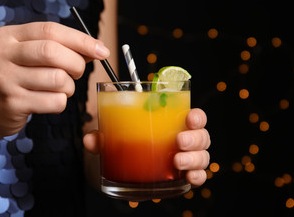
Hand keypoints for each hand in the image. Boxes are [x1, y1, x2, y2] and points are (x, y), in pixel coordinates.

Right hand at [0, 22, 109, 142]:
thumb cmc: (16, 77)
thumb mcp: (29, 55)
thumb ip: (59, 48)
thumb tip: (96, 49)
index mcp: (8, 36)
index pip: (51, 30)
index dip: (81, 40)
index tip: (102, 50)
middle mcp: (2, 55)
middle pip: (53, 52)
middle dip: (77, 64)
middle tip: (77, 72)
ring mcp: (5, 80)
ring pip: (58, 79)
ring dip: (69, 87)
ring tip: (60, 89)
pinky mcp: (13, 103)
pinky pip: (55, 102)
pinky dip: (61, 102)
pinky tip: (50, 101)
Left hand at [83, 108, 210, 187]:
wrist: (125, 170)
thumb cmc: (127, 145)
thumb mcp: (114, 138)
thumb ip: (102, 138)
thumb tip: (90, 140)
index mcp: (172, 124)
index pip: (193, 116)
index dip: (196, 116)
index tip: (189, 117)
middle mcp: (184, 140)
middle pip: (202, 136)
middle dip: (194, 138)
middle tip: (179, 142)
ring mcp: (186, 159)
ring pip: (203, 156)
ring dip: (194, 158)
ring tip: (177, 162)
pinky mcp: (184, 177)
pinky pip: (199, 177)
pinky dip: (197, 177)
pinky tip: (189, 178)